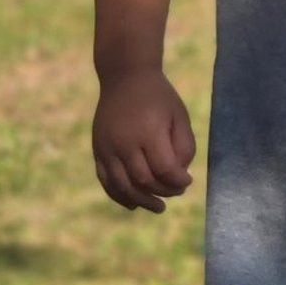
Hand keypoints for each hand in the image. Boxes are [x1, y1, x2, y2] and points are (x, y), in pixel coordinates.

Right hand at [92, 68, 196, 211]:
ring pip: (122, 186)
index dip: (178, 182)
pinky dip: (119, 195)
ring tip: (159, 207)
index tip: (188, 182)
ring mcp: (107, 147)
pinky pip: (106, 180)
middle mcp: (124, 141)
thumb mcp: (179, 115)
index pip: (163, 169)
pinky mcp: (97, 150)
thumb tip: (178, 176)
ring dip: (141, 201)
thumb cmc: (159, 97)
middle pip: (143, 180)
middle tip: (177, 191)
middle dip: (163, 191)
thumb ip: (184, 146)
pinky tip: (134, 204)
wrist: (125, 77)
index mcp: (147, 131)